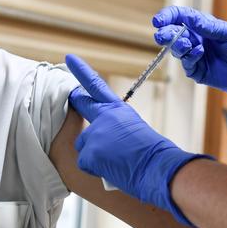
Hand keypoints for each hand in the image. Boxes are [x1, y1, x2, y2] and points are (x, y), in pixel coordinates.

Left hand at [65, 54, 209, 226]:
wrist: (158, 166)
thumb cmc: (151, 152)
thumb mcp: (134, 129)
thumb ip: (115, 126)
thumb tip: (104, 139)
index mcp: (118, 109)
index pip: (96, 85)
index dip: (81, 71)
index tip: (69, 58)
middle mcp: (104, 116)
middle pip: (83, 105)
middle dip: (77, 101)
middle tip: (74, 96)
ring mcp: (95, 133)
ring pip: (83, 144)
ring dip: (94, 154)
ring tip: (116, 161)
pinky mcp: (90, 151)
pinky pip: (85, 163)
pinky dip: (96, 169)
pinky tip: (112, 169)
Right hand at [153, 6, 226, 123]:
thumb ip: (208, 26)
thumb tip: (188, 17)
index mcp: (204, 26)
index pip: (180, 17)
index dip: (167, 17)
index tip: (158, 21)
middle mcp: (198, 39)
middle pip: (174, 34)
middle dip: (166, 33)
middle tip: (162, 35)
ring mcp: (197, 56)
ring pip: (177, 50)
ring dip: (178, 45)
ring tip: (187, 43)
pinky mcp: (199, 72)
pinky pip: (187, 65)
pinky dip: (189, 58)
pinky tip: (199, 53)